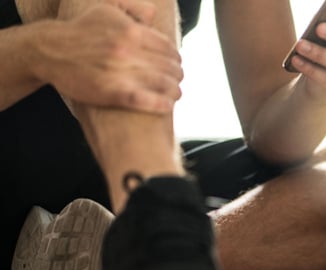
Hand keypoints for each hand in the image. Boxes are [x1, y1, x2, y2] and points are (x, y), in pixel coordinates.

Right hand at [34, 1, 181, 113]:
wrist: (48, 50)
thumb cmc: (80, 29)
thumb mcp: (106, 8)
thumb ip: (134, 9)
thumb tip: (154, 15)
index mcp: (131, 31)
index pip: (168, 48)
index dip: (176, 57)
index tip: (176, 63)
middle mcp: (128, 51)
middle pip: (168, 67)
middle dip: (177, 74)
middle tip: (178, 79)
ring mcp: (120, 73)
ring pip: (161, 84)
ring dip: (174, 90)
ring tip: (175, 93)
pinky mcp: (112, 93)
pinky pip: (145, 100)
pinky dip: (160, 104)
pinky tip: (167, 105)